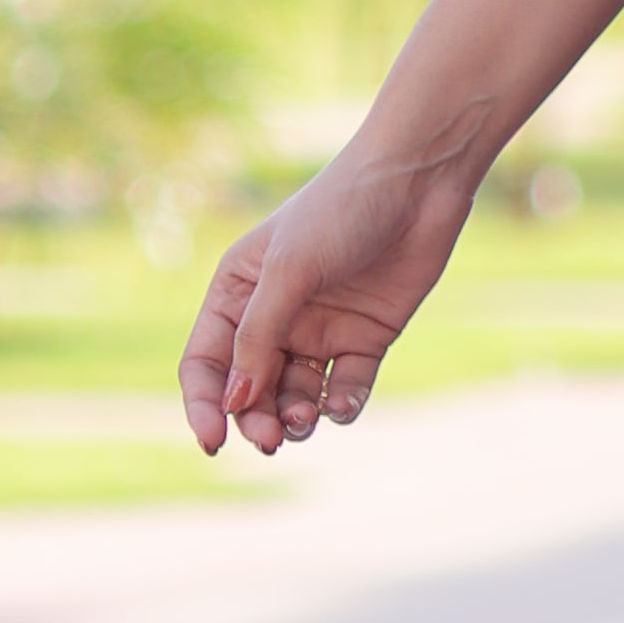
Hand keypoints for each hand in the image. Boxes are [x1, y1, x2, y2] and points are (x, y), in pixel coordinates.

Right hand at [179, 145, 477, 458]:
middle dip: (255, 419)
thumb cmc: (341, 210)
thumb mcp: (289, 271)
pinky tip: (341, 403)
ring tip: (305, 420)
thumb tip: (235, 401)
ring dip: (295, 417)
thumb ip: (259, 336)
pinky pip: (346, 387)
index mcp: (237, 292)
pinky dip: (341, 404)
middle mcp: (274, 316)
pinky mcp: (366, 338)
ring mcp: (321, 329)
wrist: (418, 181)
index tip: (215, 441)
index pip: (207, 363)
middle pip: (251, 388)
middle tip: (272, 438)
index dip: (205, 404)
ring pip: (296, 396)